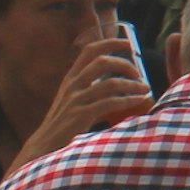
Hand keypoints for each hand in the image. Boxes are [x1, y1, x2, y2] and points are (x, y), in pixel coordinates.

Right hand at [18, 35, 151, 161]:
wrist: (44, 147)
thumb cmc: (63, 125)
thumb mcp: (71, 100)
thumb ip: (88, 89)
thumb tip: (117, 83)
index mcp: (70, 78)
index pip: (89, 50)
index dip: (110, 43)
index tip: (128, 43)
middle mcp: (72, 85)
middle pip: (102, 62)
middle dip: (124, 64)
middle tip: (138, 73)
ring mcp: (76, 100)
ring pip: (110, 83)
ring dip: (132, 85)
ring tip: (145, 89)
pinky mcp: (81, 116)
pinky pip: (111, 103)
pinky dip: (129, 100)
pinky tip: (140, 101)